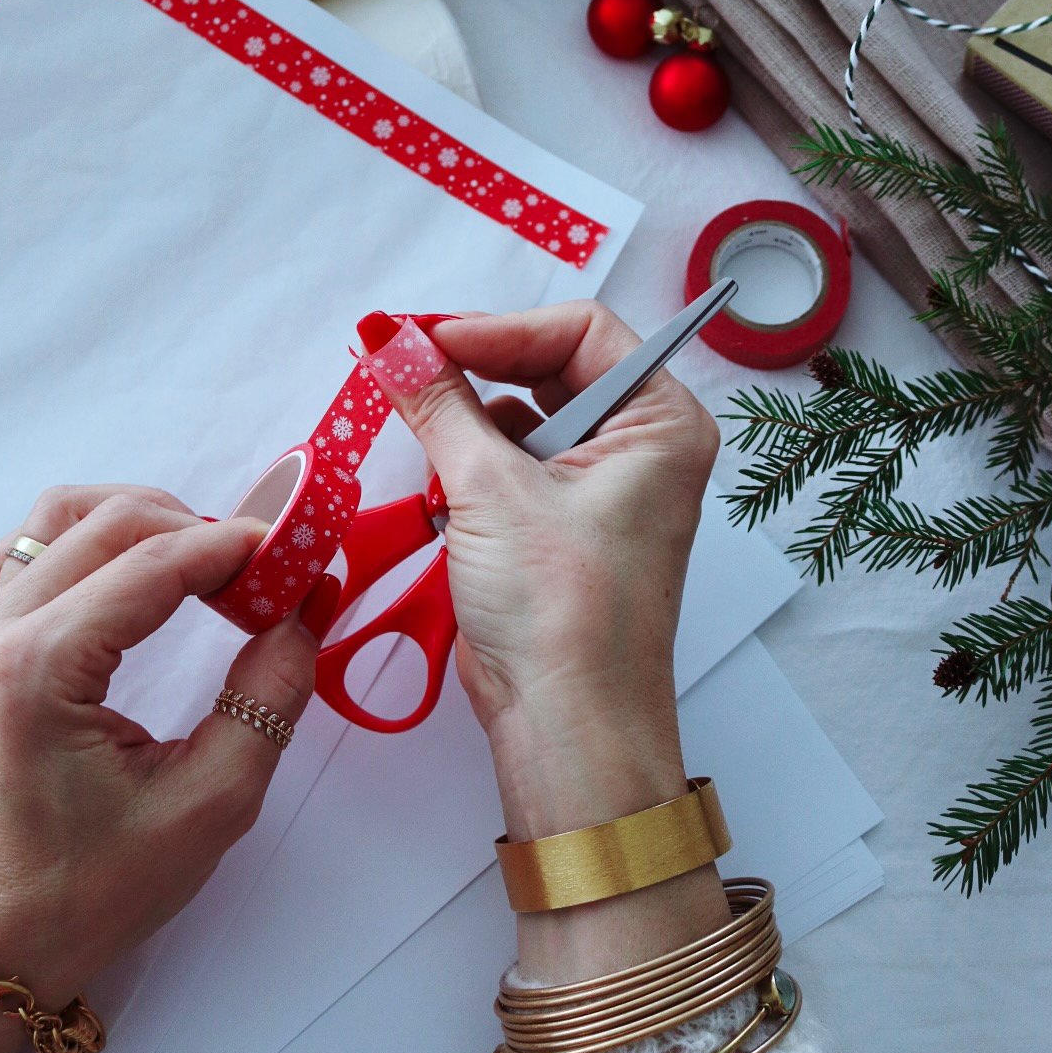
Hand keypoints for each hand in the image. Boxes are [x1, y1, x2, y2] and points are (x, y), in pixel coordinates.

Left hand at [0, 485, 337, 1052]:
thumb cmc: (92, 890)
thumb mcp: (210, 804)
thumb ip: (270, 695)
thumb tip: (312, 604)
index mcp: (40, 668)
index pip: (156, 561)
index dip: (241, 546)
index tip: (306, 554)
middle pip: (114, 520)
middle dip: (204, 529)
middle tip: (270, 570)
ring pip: (65, 513)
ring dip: (146, 519)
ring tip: (209, 568)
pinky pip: (32, 547)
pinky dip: (93, 537)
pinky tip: (139, 575)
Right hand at [358, 305, 720, 844]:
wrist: (566, 725)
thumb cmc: (564, 610)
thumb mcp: (491, 488)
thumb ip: (437, 401)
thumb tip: (389, 338)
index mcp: (662, 422)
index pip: (579, 332)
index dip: (498, 327)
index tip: (422, 337)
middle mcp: (643, 447)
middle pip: (549, 367)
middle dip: (474, 365)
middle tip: (399, 359)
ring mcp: (602, 489)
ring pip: (523, 416)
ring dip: (466, 418)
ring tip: (411, 417)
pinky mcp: (561, 527)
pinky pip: (511, 465)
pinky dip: (467, 463)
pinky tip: (433, 478)